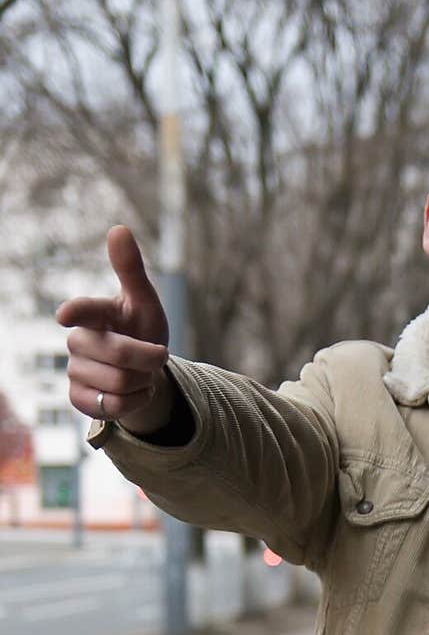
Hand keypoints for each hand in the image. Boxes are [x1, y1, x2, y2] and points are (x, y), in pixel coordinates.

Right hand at [57, 225, 171, 430]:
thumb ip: (131, 270)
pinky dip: (134, 402)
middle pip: (119, 355)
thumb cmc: (143, 331)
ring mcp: (75, 371)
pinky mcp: (78, 398)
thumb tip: (118, 228)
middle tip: (156, 356)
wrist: (145, 372)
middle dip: (149, 359)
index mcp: (94, 315)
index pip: (83, 311)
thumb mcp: (145, 303)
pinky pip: (111, 406)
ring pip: (118, 383)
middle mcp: (78, 342)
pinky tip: (133, 393)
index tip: (66, 315)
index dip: (76, 312)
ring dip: (142, 381)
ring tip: (141, 375)